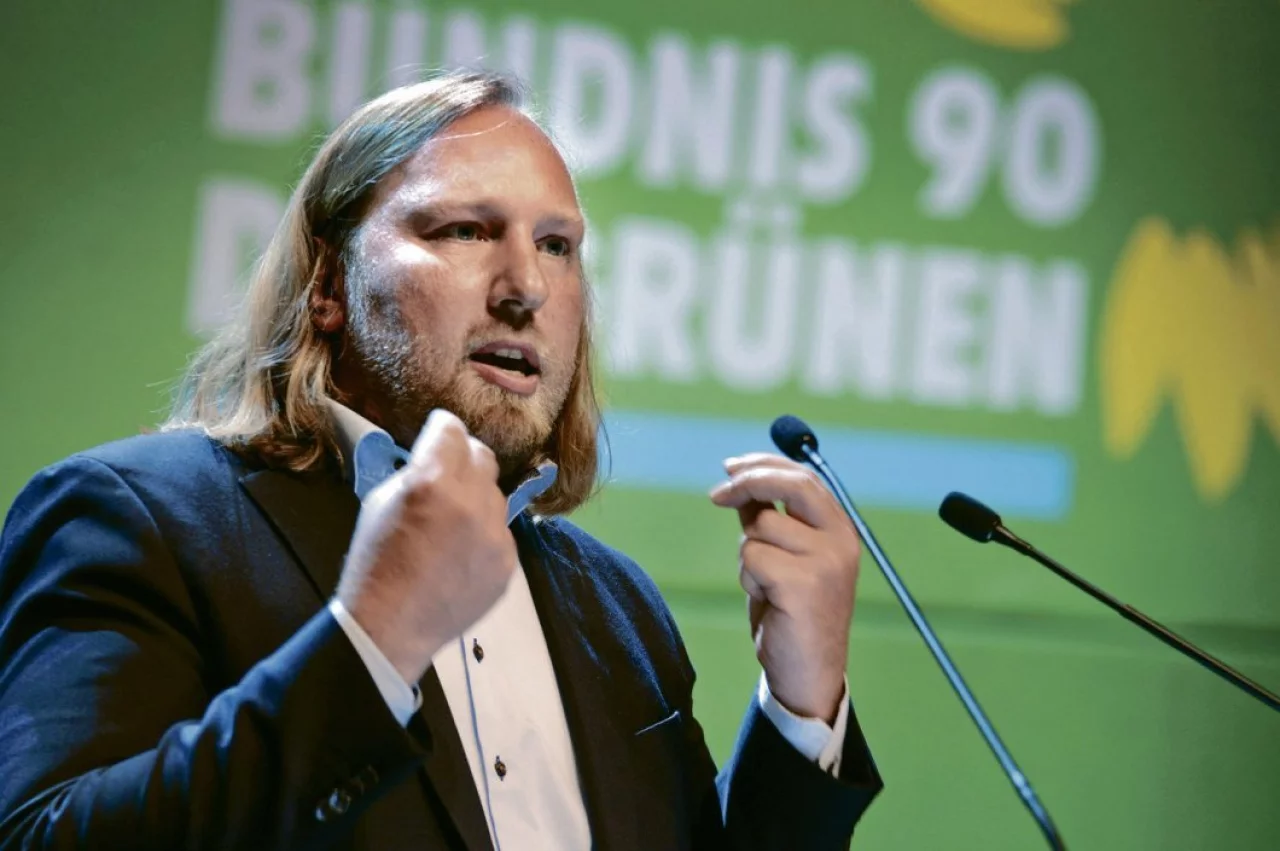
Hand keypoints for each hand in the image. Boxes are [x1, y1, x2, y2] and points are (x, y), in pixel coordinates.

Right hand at [336, 409, 515, 684]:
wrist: (391, 628)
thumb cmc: (374, 563)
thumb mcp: (380, 502)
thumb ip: (415, 472)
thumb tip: (435, 456)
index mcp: (432, 480)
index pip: (451, 428)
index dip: (440, 431)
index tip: (435, 438)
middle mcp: (472, 500)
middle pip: (482, 455)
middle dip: (462, 458)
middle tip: (446, 475)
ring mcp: (496, 534)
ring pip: (495, 494)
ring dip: (475, 498)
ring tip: (450, 525)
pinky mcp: (508, 562)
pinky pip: (500, 532)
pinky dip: (483, 535)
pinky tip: (460, 556)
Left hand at [710, 453, 860, 723]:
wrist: (808, 673)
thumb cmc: (792, 614)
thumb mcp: (785, 559)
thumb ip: (771, 520)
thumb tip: (742, 485)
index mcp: (841, 530)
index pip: (805, 478)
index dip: (765, 464)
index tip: (731, 467)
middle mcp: (840, 541)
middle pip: (791, 485)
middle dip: (748, 482)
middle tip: (717, 494)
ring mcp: (825, 562)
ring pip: (760, 527)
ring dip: (747, 553)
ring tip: (764, 585)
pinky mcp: (803, 584)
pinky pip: (753, 557)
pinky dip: (748, 577)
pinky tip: (767, 601)